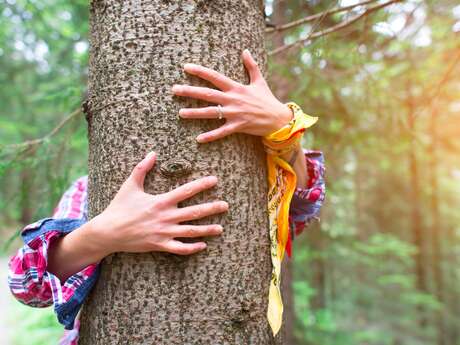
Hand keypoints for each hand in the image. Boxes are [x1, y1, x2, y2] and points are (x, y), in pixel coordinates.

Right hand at [90, 151, 227, 255]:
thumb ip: (142, 168)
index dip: (202, 185)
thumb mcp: (130, 185)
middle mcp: (165, 217)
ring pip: (190, 231)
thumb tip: (153, 153)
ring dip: (206, 230)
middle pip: (194, 212)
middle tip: (226, 205)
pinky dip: (192, 248)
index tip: (215, 180)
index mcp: (160, 201)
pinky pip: (179, 248)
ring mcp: (164, 232)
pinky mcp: (160, 245)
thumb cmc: (119, 207)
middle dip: (211, 208)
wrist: (108, 231)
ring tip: (220, 228)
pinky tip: (203, 245)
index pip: (186, 191)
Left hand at [172, 49, 293, 142]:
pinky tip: (198, 139)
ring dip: (195, 113)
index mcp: (236, 87)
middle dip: (190, 91)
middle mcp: (233, 99)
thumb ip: (251, 66)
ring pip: (211, 113)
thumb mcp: (259, 81)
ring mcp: (235, 113)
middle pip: (207, 94)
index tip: (186, 67)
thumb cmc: (267, 100)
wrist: (278, 118)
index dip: (200, 71)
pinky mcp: (238, 126)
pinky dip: (210, 136)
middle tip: (174, 90)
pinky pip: (222, 132)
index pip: (215, 77)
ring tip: (180, 113)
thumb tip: (245, 51)